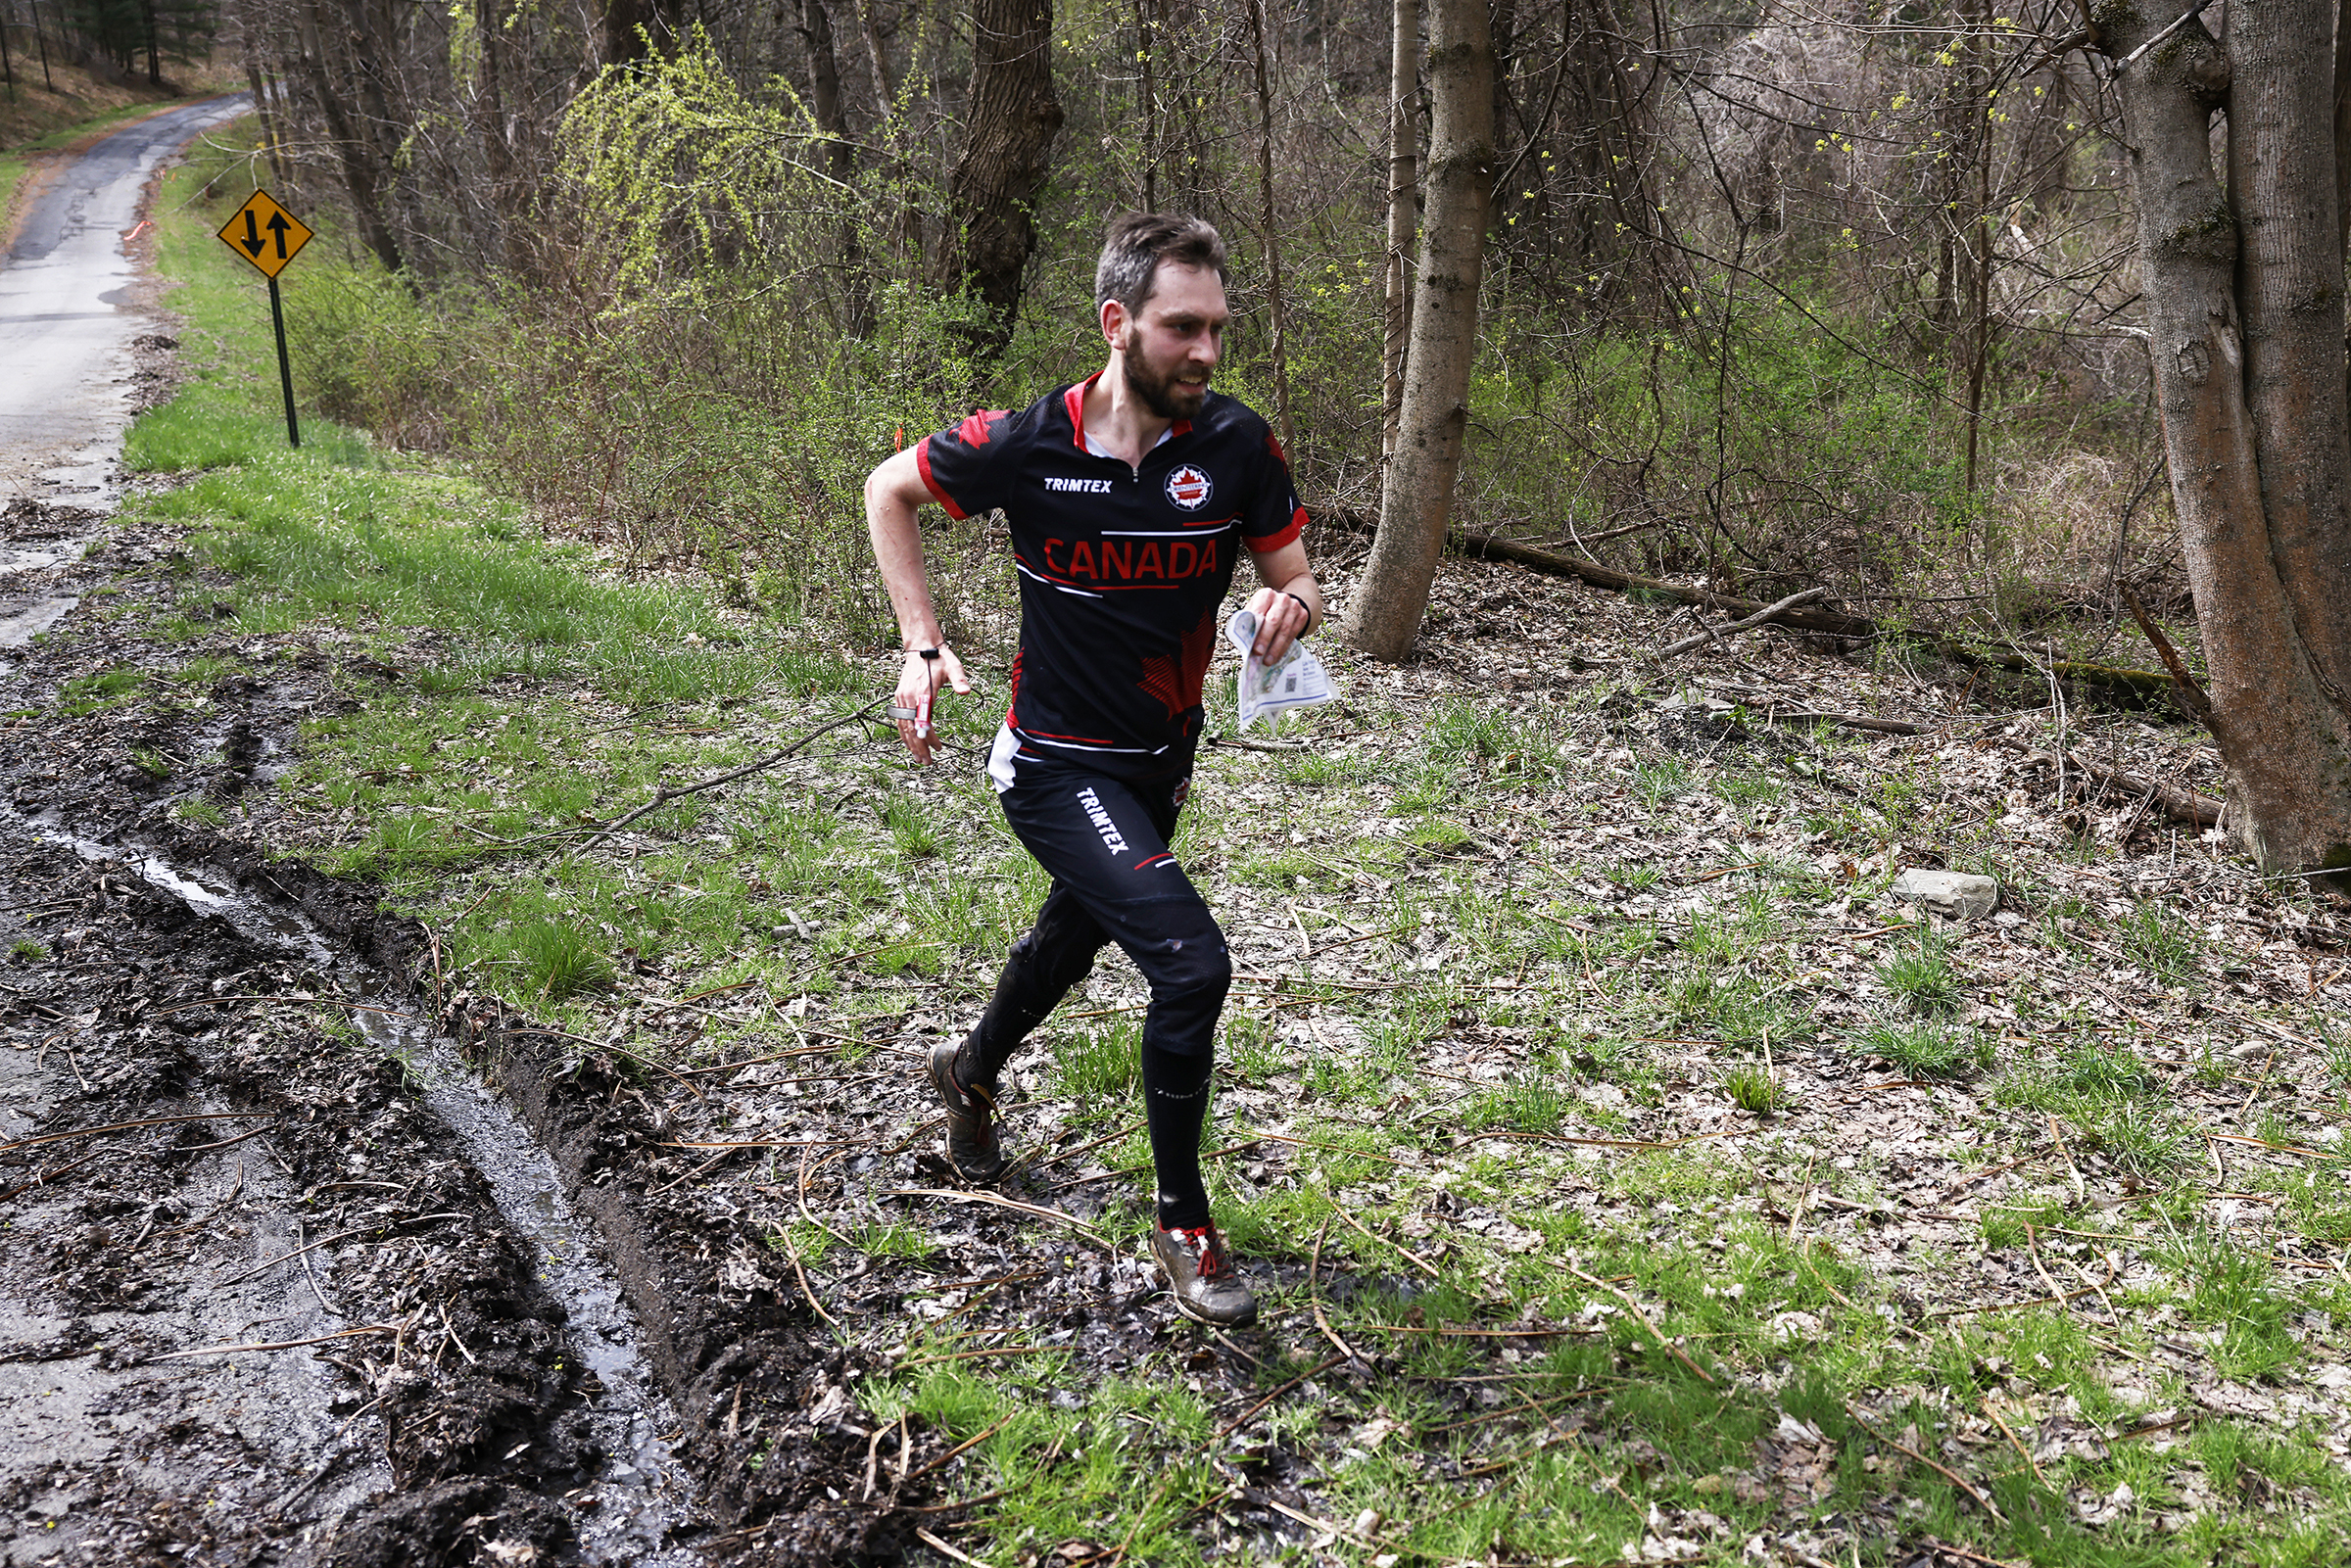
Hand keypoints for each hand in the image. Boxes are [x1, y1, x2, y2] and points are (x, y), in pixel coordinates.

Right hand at [892, 645, 970, 764]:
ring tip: (919, 759)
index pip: (923, 722)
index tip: (938, 748)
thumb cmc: (939, 658)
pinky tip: (910, 744)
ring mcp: (902, 698)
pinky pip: (899, 720)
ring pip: (903, 727)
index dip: (930, 738)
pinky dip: (904, 734)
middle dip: (919, 747)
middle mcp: (908, 697)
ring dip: (910, 744)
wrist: (921, 647)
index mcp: (922, 693)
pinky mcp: (899, 698)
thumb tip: (966, 691)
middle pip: (911, 728)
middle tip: (927, 763)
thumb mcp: (953, 666)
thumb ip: (960, 679)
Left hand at [1244, 586, 1311, 662]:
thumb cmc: (1265, 608)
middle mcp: (1282, 599)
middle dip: (1266, 639)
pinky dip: (1284, 648)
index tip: (1253, 645)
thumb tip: (1245, 642)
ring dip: (1276, 648)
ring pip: (1285, 630)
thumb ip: (1249, 622)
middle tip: (1259, 654)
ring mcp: (1294, 607)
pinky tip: (1277, 656)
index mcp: (1266, 595)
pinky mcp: (1302, 615)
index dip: (1256, 629)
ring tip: (1268, 660)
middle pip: (1274, 621)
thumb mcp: (1254, 609)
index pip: (1259, 612)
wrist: (1284, 602)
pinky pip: (1293, 635)